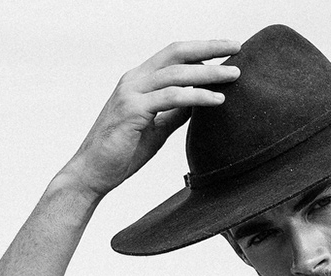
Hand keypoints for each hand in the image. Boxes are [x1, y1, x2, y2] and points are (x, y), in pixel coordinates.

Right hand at [60, 40, 241, 198]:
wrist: (92, 173)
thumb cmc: (122, 152)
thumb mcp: (156, 128)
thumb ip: (175, 112)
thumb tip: (200, 102)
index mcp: (139, 80)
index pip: (173, 55)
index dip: (201, 49)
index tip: (228, 49)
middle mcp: (134, 80)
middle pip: (177, 53)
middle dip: (209, 48)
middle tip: (238, 47)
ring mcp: (131, 93)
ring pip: (176, 73)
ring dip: (209, 73)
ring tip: (234, 75)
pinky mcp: (132, 111)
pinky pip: (171, 98)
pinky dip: (196, 96)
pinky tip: (217, 100)